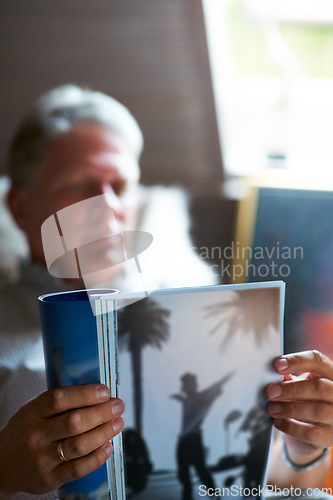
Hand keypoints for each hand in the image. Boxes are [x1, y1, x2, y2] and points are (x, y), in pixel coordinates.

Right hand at [0, 384, 124, 495]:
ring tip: (118, 423)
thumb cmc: (26, 430)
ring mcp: (41, 459)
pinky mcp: (49, 479)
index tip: (105, 391)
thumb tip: (97, 392)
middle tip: (119, 406)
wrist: (2, 464)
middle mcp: (36, 435)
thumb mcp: (33, 411)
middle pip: (74, 422)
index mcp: (31, 412)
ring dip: (104, 433)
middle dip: (102, 413)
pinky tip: (109, 446)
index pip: (59, 399)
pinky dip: (97, 457)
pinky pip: (78, 469)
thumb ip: (59, 402)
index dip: (85, 394)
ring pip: (79, 445)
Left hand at [266, 350, 332, 463]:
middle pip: (320, 387)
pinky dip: (291, 426)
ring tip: (271, 408)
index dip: (297, 361)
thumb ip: (288, 377)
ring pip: (317, 410)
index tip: (277, 365)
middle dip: (291, 389)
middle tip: (270, 391)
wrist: (312, 430)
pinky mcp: (330, 437)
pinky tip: (277, 422)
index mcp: (329, 373)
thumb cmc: (304, 399)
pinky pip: (311, 432)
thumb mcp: (298, 384)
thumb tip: (271, 373)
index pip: (317, 361)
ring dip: (289, 408)